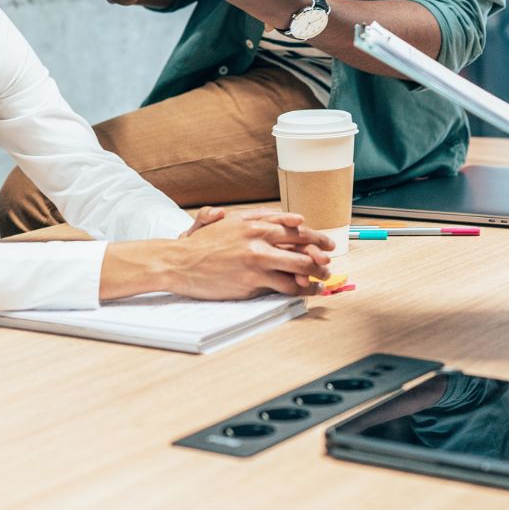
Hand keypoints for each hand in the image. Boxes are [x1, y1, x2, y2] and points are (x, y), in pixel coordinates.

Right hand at [167, 209, 331, 298]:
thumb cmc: (203, 244)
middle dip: (320, 254)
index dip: (314, 235)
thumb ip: (258, 218)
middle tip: (329, 261)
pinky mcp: (253, 281)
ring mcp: (256, 260)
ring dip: (315, 274)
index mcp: (253, 223)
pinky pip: (285, 286)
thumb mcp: (229, 221)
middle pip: (301, 244)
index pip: (293, 226)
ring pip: (299, 266)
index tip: (326, 242)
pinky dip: (301, 289)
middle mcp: (258, 238)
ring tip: (323, 279)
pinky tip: (307, 291)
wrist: (179, 262)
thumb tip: (290, 218)